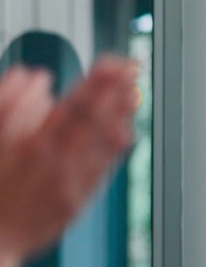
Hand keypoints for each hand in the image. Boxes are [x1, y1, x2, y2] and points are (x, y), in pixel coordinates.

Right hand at [0, 58, 136, 266]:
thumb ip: (8, 103)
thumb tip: (35, 78)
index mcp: (33, 146)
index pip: (74, 106)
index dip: (96, 82)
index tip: (110, 64)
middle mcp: (58, 164)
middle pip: (96, 122)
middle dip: (115, 92)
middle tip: (130, 70)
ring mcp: (72, 184)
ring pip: (105, 146)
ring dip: (122, 116)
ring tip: (133, 93)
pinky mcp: (77, 202)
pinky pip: (104, 170)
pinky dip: (115, 149)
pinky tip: (125, 132)